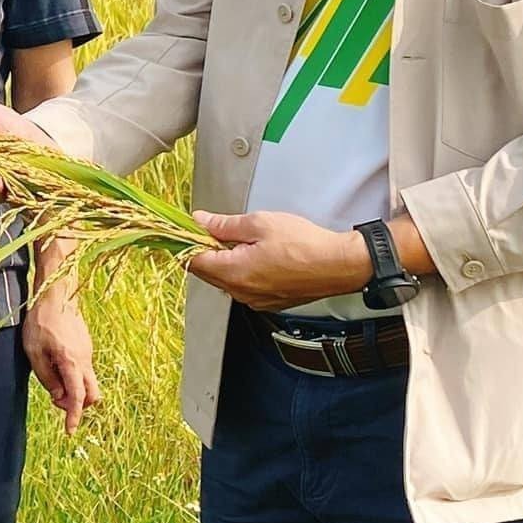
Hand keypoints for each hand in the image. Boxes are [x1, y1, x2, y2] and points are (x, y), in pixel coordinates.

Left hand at [23, 285, 101, 432]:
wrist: (57, 295)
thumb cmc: (41, 322)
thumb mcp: (34, 351)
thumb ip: (46, 377)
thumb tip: (58, 397)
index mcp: (71, 362)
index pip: (77, 397)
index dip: (73, 417)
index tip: (69, 431)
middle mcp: (85, 359)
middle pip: (92, 394)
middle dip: (78, 405)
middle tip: (55, 399)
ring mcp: (88, 352)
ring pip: (88, 382)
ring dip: (74, 389)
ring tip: (52, 377)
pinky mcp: (86, 347)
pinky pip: (84, 369)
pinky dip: (74, 376)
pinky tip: (56, 363)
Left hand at [184, 210, 372, 311]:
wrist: (337, 265)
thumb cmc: (304, 244)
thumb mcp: (259, 223)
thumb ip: (224, 224)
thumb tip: (200, 221)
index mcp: (235, 272)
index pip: (193, 262)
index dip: (186, 243)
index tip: (185, 230)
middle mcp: (241, 292)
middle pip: (207, 273)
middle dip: (205, 251)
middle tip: (214, 229)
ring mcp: (255, 300)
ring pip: (225, 280)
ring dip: (224, 261)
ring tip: (240, 240)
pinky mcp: (268, 302)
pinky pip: (243, 287)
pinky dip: (241, 272)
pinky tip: (255, 256)